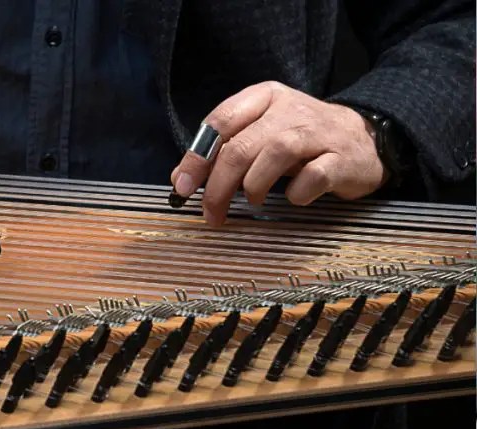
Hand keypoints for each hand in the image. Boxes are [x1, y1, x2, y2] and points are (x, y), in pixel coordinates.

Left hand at [170, 81, 387, 224]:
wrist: (367, 138)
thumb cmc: (302, 140)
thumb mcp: (259, 135)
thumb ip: (221, 152)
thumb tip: (180, 178)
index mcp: (264, 97)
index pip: (220, 121)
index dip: (196, 157)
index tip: (183, 186)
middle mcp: (290, 109)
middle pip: (241, 146)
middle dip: (218, 185)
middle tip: (211, 212)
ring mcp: (318, 132)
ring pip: (273, 155)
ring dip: (254, 186)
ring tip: (253, 200)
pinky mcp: (341, 158)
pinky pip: (313, 177)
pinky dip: (297, 194)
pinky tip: (295, 198)